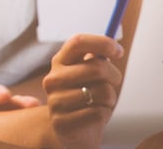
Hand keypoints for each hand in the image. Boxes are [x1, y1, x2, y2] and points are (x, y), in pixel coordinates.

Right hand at [42, 34, 123, 148]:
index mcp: (60, 61)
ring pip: (103, 92)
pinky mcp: (62, 121)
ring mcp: (55, 100)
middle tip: (113, 82)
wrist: (69, 129)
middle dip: (114, 75)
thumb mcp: (88, 74)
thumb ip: (96, 58)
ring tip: (100, 102)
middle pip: (97, 67)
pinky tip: (94, 116)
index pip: (78, 42)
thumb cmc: (85, 96)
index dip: (101, 42)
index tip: (118, 50)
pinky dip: (104, 114)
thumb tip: (112, 47)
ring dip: (110, 99)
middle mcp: (53, 78)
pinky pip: (99, 113)